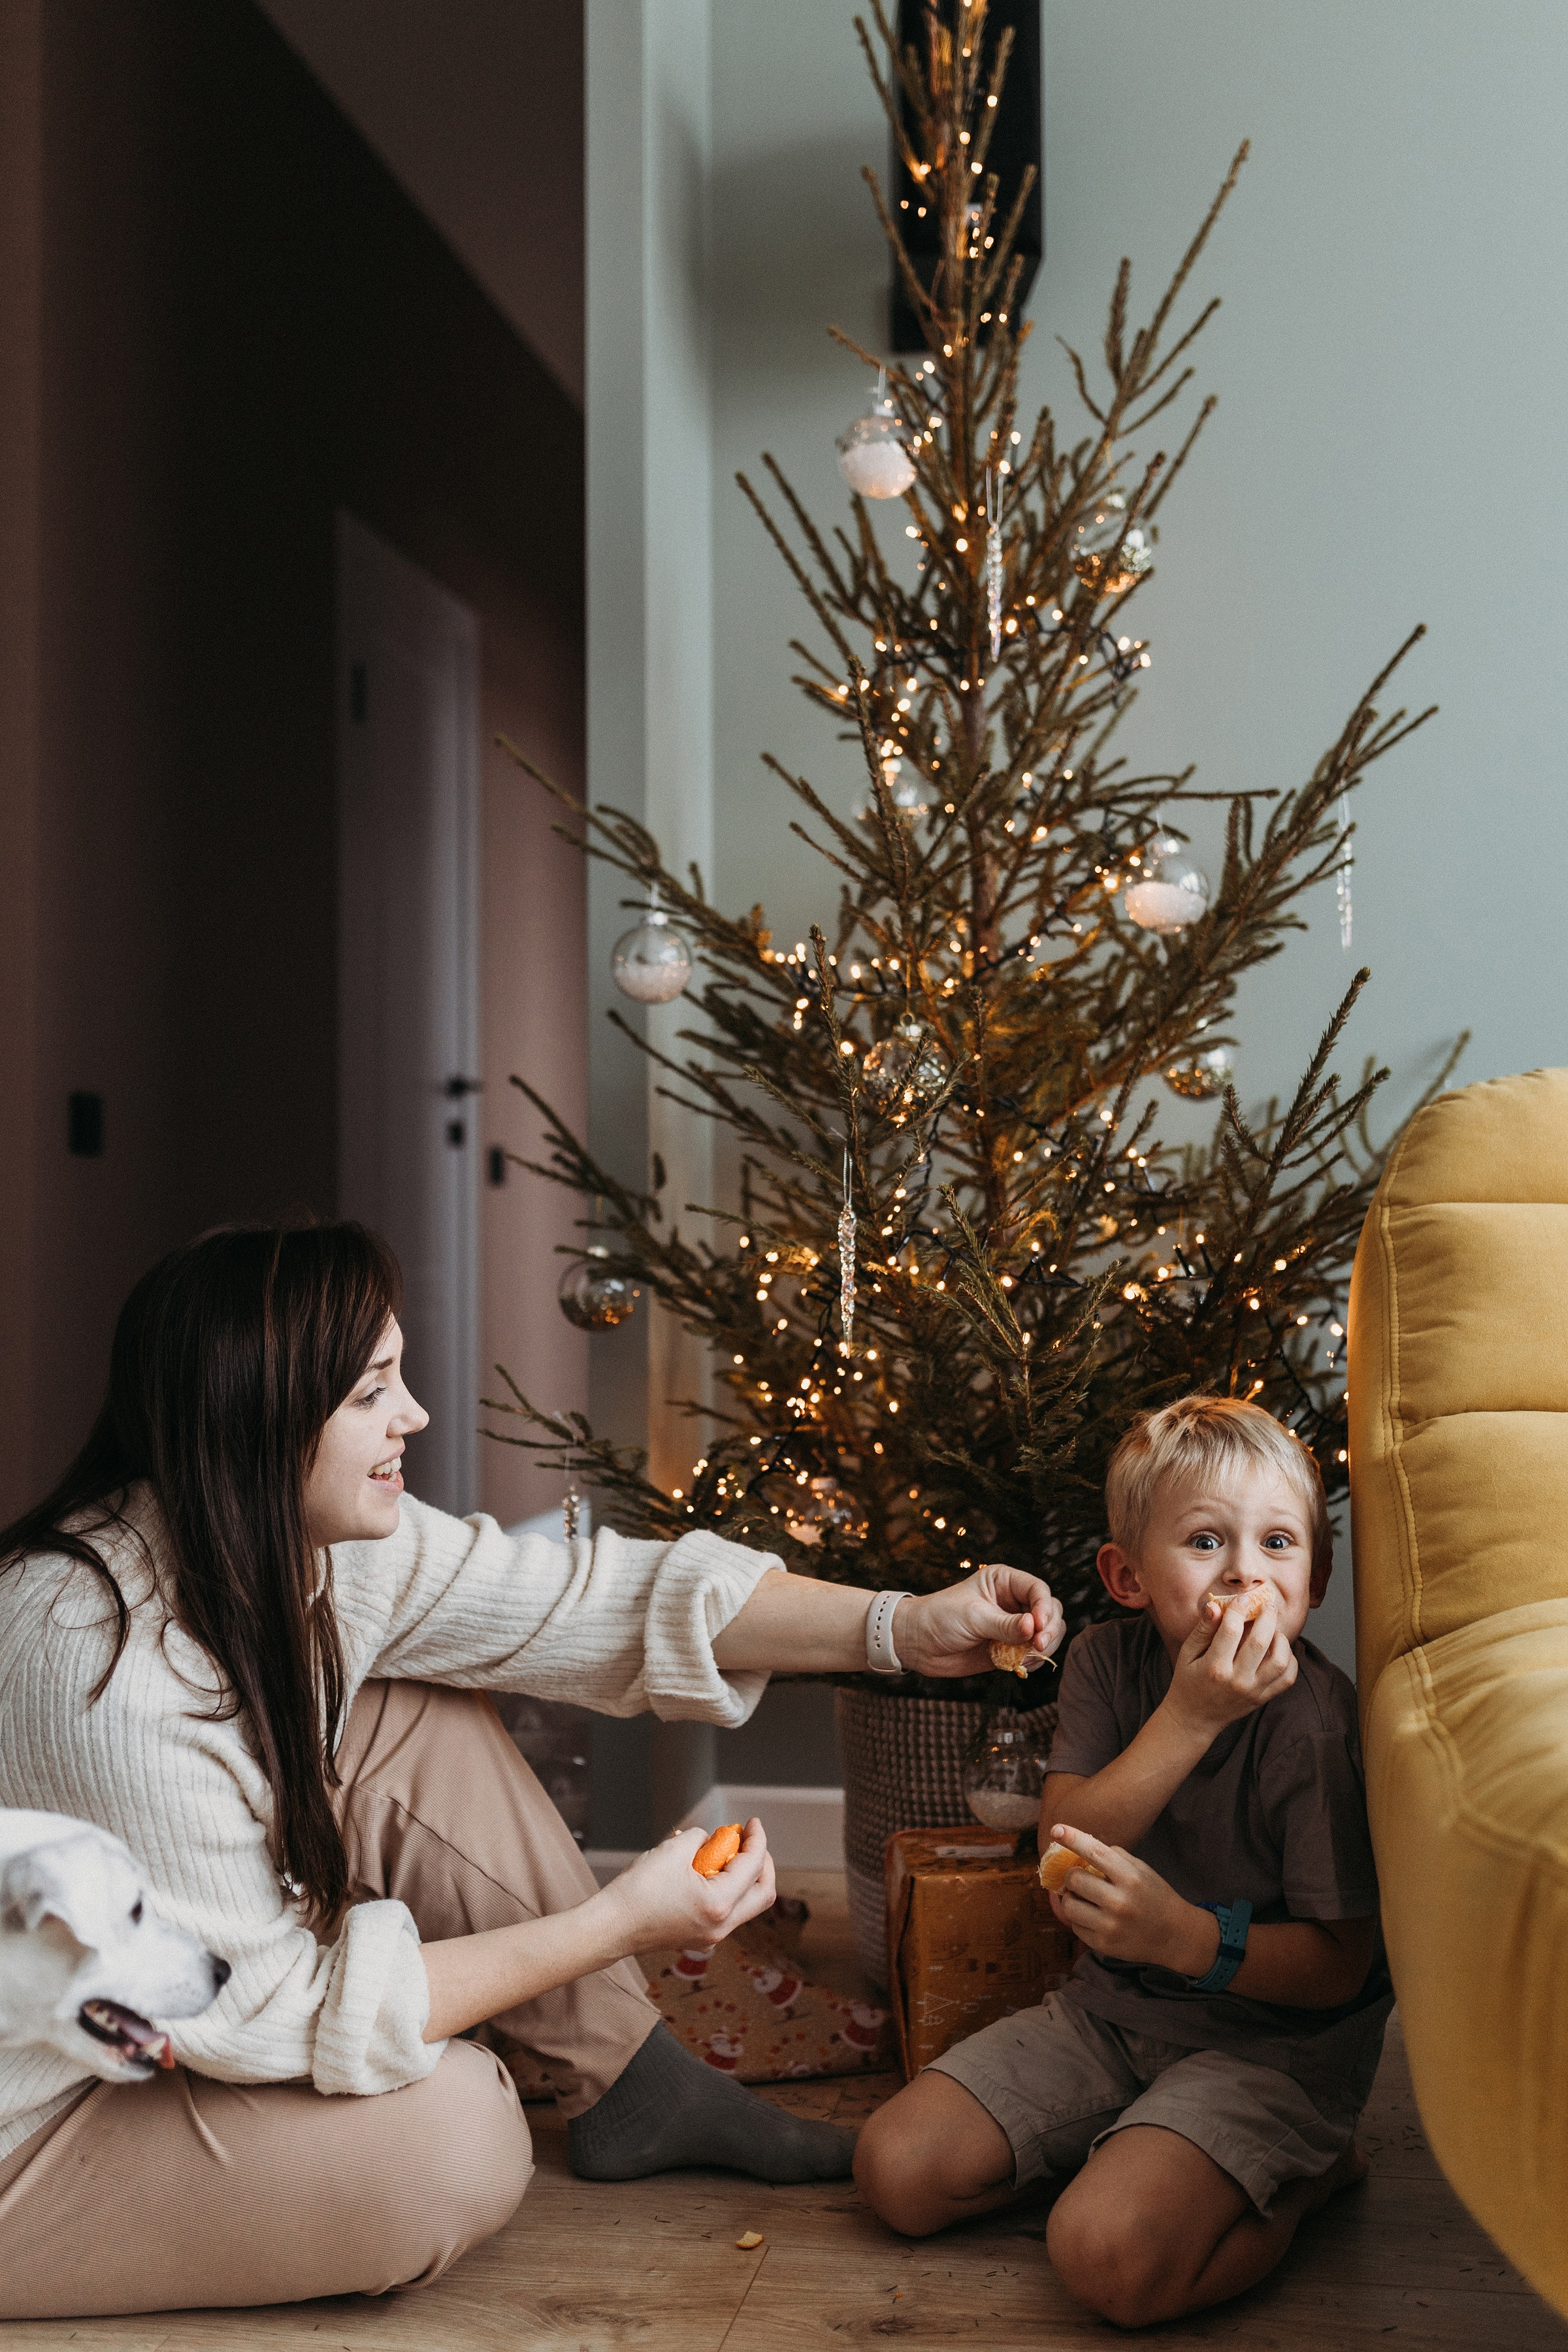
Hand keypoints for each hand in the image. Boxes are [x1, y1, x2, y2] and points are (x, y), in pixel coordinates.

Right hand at [597, 1819, 776, 1952]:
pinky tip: (708, 1871)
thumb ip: (700, 1838)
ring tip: (726, 1852)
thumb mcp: (673, 1849)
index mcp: (719, 1905)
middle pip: (762, 1894)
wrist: (610, 1926)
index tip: (753, 1823)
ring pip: (745, 1905)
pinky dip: (726, 1889)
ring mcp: (711, 1936)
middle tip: (749, 1840)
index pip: (753, 1867)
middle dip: (761, 1863)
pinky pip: (726, 1912)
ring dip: (743, 1876)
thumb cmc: (637, 1891)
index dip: (757, 1840)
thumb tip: (710, 1839)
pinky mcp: (699, 1937)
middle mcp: (721, 1927)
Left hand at [896, 1562, 1065, 1678]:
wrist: (918, 1643)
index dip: (1044, 1608)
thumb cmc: (940, 1618)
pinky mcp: (1010, 1648)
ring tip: (1029, 1656)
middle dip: (1050, 1628)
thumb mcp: (974, 1617)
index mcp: (1005, 1581)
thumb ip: (1006, 1624)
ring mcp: (1013, 1625)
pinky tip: (1022, 1664)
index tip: (1039, 1626)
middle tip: (1039, 1645)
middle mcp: (1013, 1601)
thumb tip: (1035, 1629)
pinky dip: (1034, 1660)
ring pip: (1047, 1633)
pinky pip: (1034, 1653)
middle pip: (1050, 1611)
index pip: (1038, 1590)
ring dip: (1045, 1646)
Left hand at [1044, 1824, 1218, 1976]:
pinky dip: (1079, 1919)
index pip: (1095, 1852)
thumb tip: (1082, 1845)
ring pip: (1069, 1905)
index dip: (1073, 1838)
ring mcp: (1110, 1926)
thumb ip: (1114, 1857)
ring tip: (1082, 1898)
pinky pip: (1075, 1926)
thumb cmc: (1155, 1896)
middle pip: (1075, 1879)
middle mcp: (1119, 1902)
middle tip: (1078, 1877)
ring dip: (1071, 1898)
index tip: (1056, 1829)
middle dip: (1072, 1875)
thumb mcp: (1142, 1869)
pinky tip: (1092, 1916)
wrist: (1174, 1935)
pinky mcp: (1103, 1945)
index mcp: (1130, 1877)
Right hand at [1163, 1589, 1296, 1740]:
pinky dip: (1289, 1661)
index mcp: (1214, 1666)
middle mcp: (1236, 1680)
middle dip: (1267, 1617)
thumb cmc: (1188, 1681)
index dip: (1239, 1608)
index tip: (1242, 1599)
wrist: (1195, 1718)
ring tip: (1274, 1630)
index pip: (1231, 1630)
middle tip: (1268, 1605)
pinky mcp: (1262, 1698)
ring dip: (1281, 1640)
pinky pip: (1287, 1679)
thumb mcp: (1187, 1653)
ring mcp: (1252, 1691)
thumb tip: (1215, 1606)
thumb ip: (1203, 1629)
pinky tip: (1280, 1650)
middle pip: (1260, 1641)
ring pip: (1279, 1661)